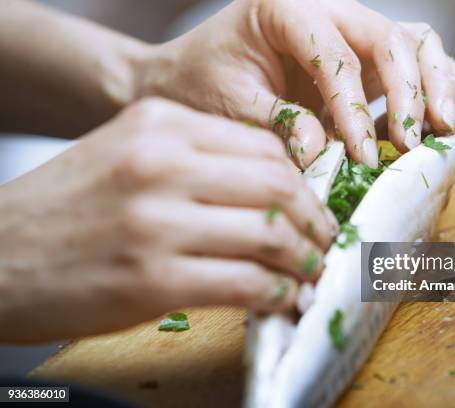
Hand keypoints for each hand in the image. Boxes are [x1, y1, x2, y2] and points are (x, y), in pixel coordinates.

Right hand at [0, 98, 335, 342]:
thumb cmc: (67, 206)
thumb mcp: (128, 154)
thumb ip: (197, 162)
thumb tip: (272, 193)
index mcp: (161, 125)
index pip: (265, 146)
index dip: (305, 181)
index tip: (315, 206)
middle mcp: (162, 164)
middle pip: (279, 185)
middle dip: (316, 220)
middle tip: (325, 241)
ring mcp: (158, 222)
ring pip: (271, 235)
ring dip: (304, 260)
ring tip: (309, 274)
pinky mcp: (153, 280)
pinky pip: (244, 283)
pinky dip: (275, 294)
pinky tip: (280, 300)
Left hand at [139, 0, 454, 167]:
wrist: (190, 74)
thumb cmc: (202, 83)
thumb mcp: (228, 103)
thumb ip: (276, 123)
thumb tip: (323, 151)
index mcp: (285, 8)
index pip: (335, 55)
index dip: (353, 107)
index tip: (362, 155)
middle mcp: (325, 9)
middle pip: (388, 38)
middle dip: (409, 92)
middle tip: (411, 140)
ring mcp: (347, 30)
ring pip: (412, 40)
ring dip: (435, 82)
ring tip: (444, 123)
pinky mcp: (359, 56)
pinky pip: (411, 56)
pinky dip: (438, 78)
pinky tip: (454, 104)